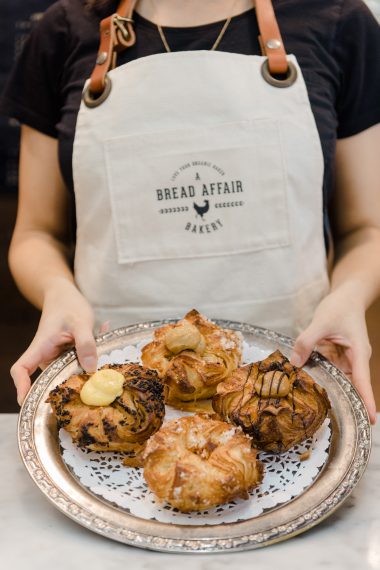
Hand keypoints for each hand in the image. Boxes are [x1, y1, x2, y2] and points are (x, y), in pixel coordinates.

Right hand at [11, 280, 102, 405]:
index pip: (21, 370)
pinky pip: (78, 363)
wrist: (66, 295)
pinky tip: (104, 329)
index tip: (27, 402)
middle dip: (68, 386)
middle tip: (93, 384)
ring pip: (67, 373)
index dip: (22, 387)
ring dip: (85, 367)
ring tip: (103, 348)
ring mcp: (56, 358)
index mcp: (41, 347)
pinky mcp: (67, 357)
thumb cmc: (68, 305)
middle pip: (48, 380)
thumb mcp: (81, 322)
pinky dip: (92, 354)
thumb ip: (86, 344)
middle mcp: (46, 356)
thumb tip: (91, 369)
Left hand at [290, 288, 375, 423]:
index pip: (362, 381)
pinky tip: (308, 384)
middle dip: (345, 402)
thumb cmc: (340, 306)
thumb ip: (307, 341)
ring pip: (339, 379)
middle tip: (337, 423)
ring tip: (315, 406)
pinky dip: (321, 376)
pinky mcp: (338, 356)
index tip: (370, 421)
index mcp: (358, 352)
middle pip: (351, 385)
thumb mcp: (321, 322)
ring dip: (329, 389)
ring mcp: (347, 359)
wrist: (346, 296)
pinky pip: (330, 370)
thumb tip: (295, 362)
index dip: (366, 401)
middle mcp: (355, 359)